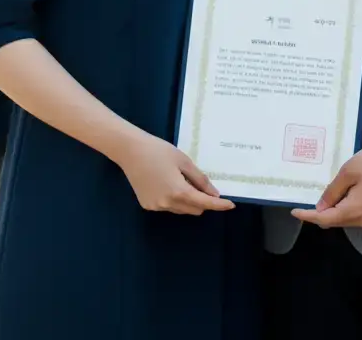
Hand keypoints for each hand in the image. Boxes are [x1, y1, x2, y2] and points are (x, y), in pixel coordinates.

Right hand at [115, 130, 233, 214]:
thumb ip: (200, 179)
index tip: (231, 205)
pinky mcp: (147, 205)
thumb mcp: (183, 161)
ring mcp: (156, 207)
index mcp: (179, 192)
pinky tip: (166, 183)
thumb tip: (214, 194)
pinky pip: (168, 207)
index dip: (219, 205)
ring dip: (188, 201)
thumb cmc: (159, 151)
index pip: (204, 203)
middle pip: (194, 209)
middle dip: (202, 201)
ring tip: (181, 179)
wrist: (130, 151)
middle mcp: (168, 204)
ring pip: (181, 210)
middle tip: (202, 184)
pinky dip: (173, 199)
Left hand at [291, 147, 361, 229]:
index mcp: (356, 210)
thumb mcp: (348, 172)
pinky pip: (360, 220)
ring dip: (339, 212)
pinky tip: (350, 198)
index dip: (309, 216)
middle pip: (337, 222)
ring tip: (337, 194)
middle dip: (324, 213)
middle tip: (315, 200)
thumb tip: (320, 208)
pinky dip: (351, 212)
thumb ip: (332, 192)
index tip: (295, 212)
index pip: (326, 219)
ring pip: (349, 222)